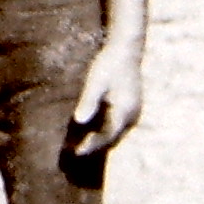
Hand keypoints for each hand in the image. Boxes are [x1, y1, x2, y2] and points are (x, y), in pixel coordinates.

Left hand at [67, 43, 144, 157]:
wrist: (125, 51)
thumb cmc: (108, 64)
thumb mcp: (95, 82)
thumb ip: (88, 101)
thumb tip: (79, 120)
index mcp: (125, 111)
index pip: (108, 136)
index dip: (91, 146)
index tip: (75, 152)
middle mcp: (132, 116)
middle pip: (112, 139)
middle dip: (93, 145)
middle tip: (70, 151)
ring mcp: (133, 113)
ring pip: (115, 134)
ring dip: (98, 139)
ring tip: (75, 144)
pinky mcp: (130, 108)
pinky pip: (116, 126)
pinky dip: (103, 131)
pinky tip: (87, 130)